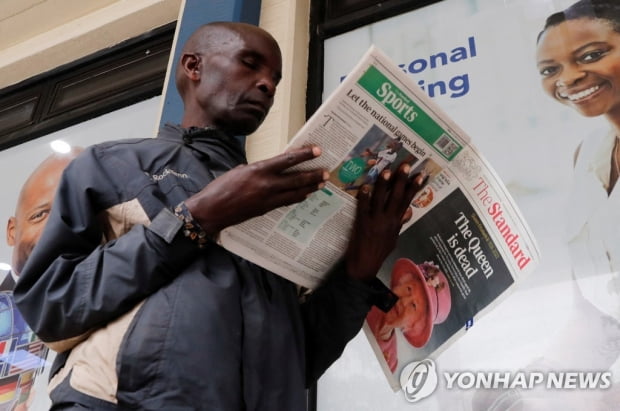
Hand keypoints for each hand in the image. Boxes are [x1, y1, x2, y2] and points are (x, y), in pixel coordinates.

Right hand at [185, 146, 327, 234]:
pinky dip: (297, 197)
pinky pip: (287, 202)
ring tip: (321, 184)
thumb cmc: (221, 187)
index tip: (317, 151)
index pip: (287, 160)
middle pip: (297, 179)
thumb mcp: (239, 170)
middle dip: (313, 175)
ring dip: (310, 188)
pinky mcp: (267, 209)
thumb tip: (268, 169)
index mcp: (259, 170)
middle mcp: (267, 184)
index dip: (304, 155)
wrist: (212, 210)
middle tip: (326, 173)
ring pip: (295, 192)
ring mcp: (268, 199)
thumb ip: (256, 169)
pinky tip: (304, 195)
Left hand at [344, 163, 426, 281]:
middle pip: (396, 197)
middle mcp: (388, 220)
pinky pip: (363, 207)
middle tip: (406, 165)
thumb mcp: (394, 238)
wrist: (364, 265)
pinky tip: (364, 186)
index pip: (408, 201)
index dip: (414, 187)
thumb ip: (399, 223)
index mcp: (397, 223)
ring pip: (380, 199)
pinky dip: (364, 197)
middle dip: (401, 180)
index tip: (421, 174)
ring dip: (384, 184)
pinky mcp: (361, 223)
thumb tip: (408, 211)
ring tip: (387, 170)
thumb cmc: (379, 252)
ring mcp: (375, 221)